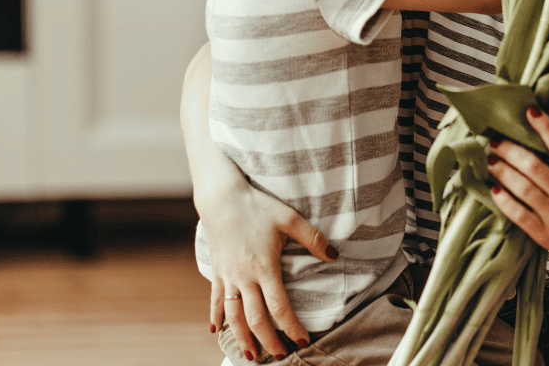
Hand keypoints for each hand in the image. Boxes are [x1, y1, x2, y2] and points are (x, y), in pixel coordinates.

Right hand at [199, 185, 337, 359]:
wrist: (221, 198)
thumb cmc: (257, 206)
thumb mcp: (289, 218)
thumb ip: (312, 238)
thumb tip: (334, 256)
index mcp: (264, 267)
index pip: (279, 306)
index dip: (291, 326)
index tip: (303, 340)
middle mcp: (244, 277)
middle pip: (255, 318)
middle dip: (268, 341)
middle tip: (280, 356)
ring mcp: (228, 277)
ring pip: (233, 316)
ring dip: (242, 338)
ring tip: (251, 355)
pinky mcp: (217, 272)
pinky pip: (215, 301)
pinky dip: (215, 318)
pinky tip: (215, 332)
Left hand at [485, 107, 548, 262]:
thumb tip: (532, 136)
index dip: (546, 127)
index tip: (529, 111)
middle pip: (534, 167)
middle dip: (510, 151)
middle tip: (494, 142)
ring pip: (524, 189)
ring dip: (503, 172)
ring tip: (491, 161)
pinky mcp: (545, 235)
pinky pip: (519, 214)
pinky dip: (504, 200)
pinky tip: (493, 189)